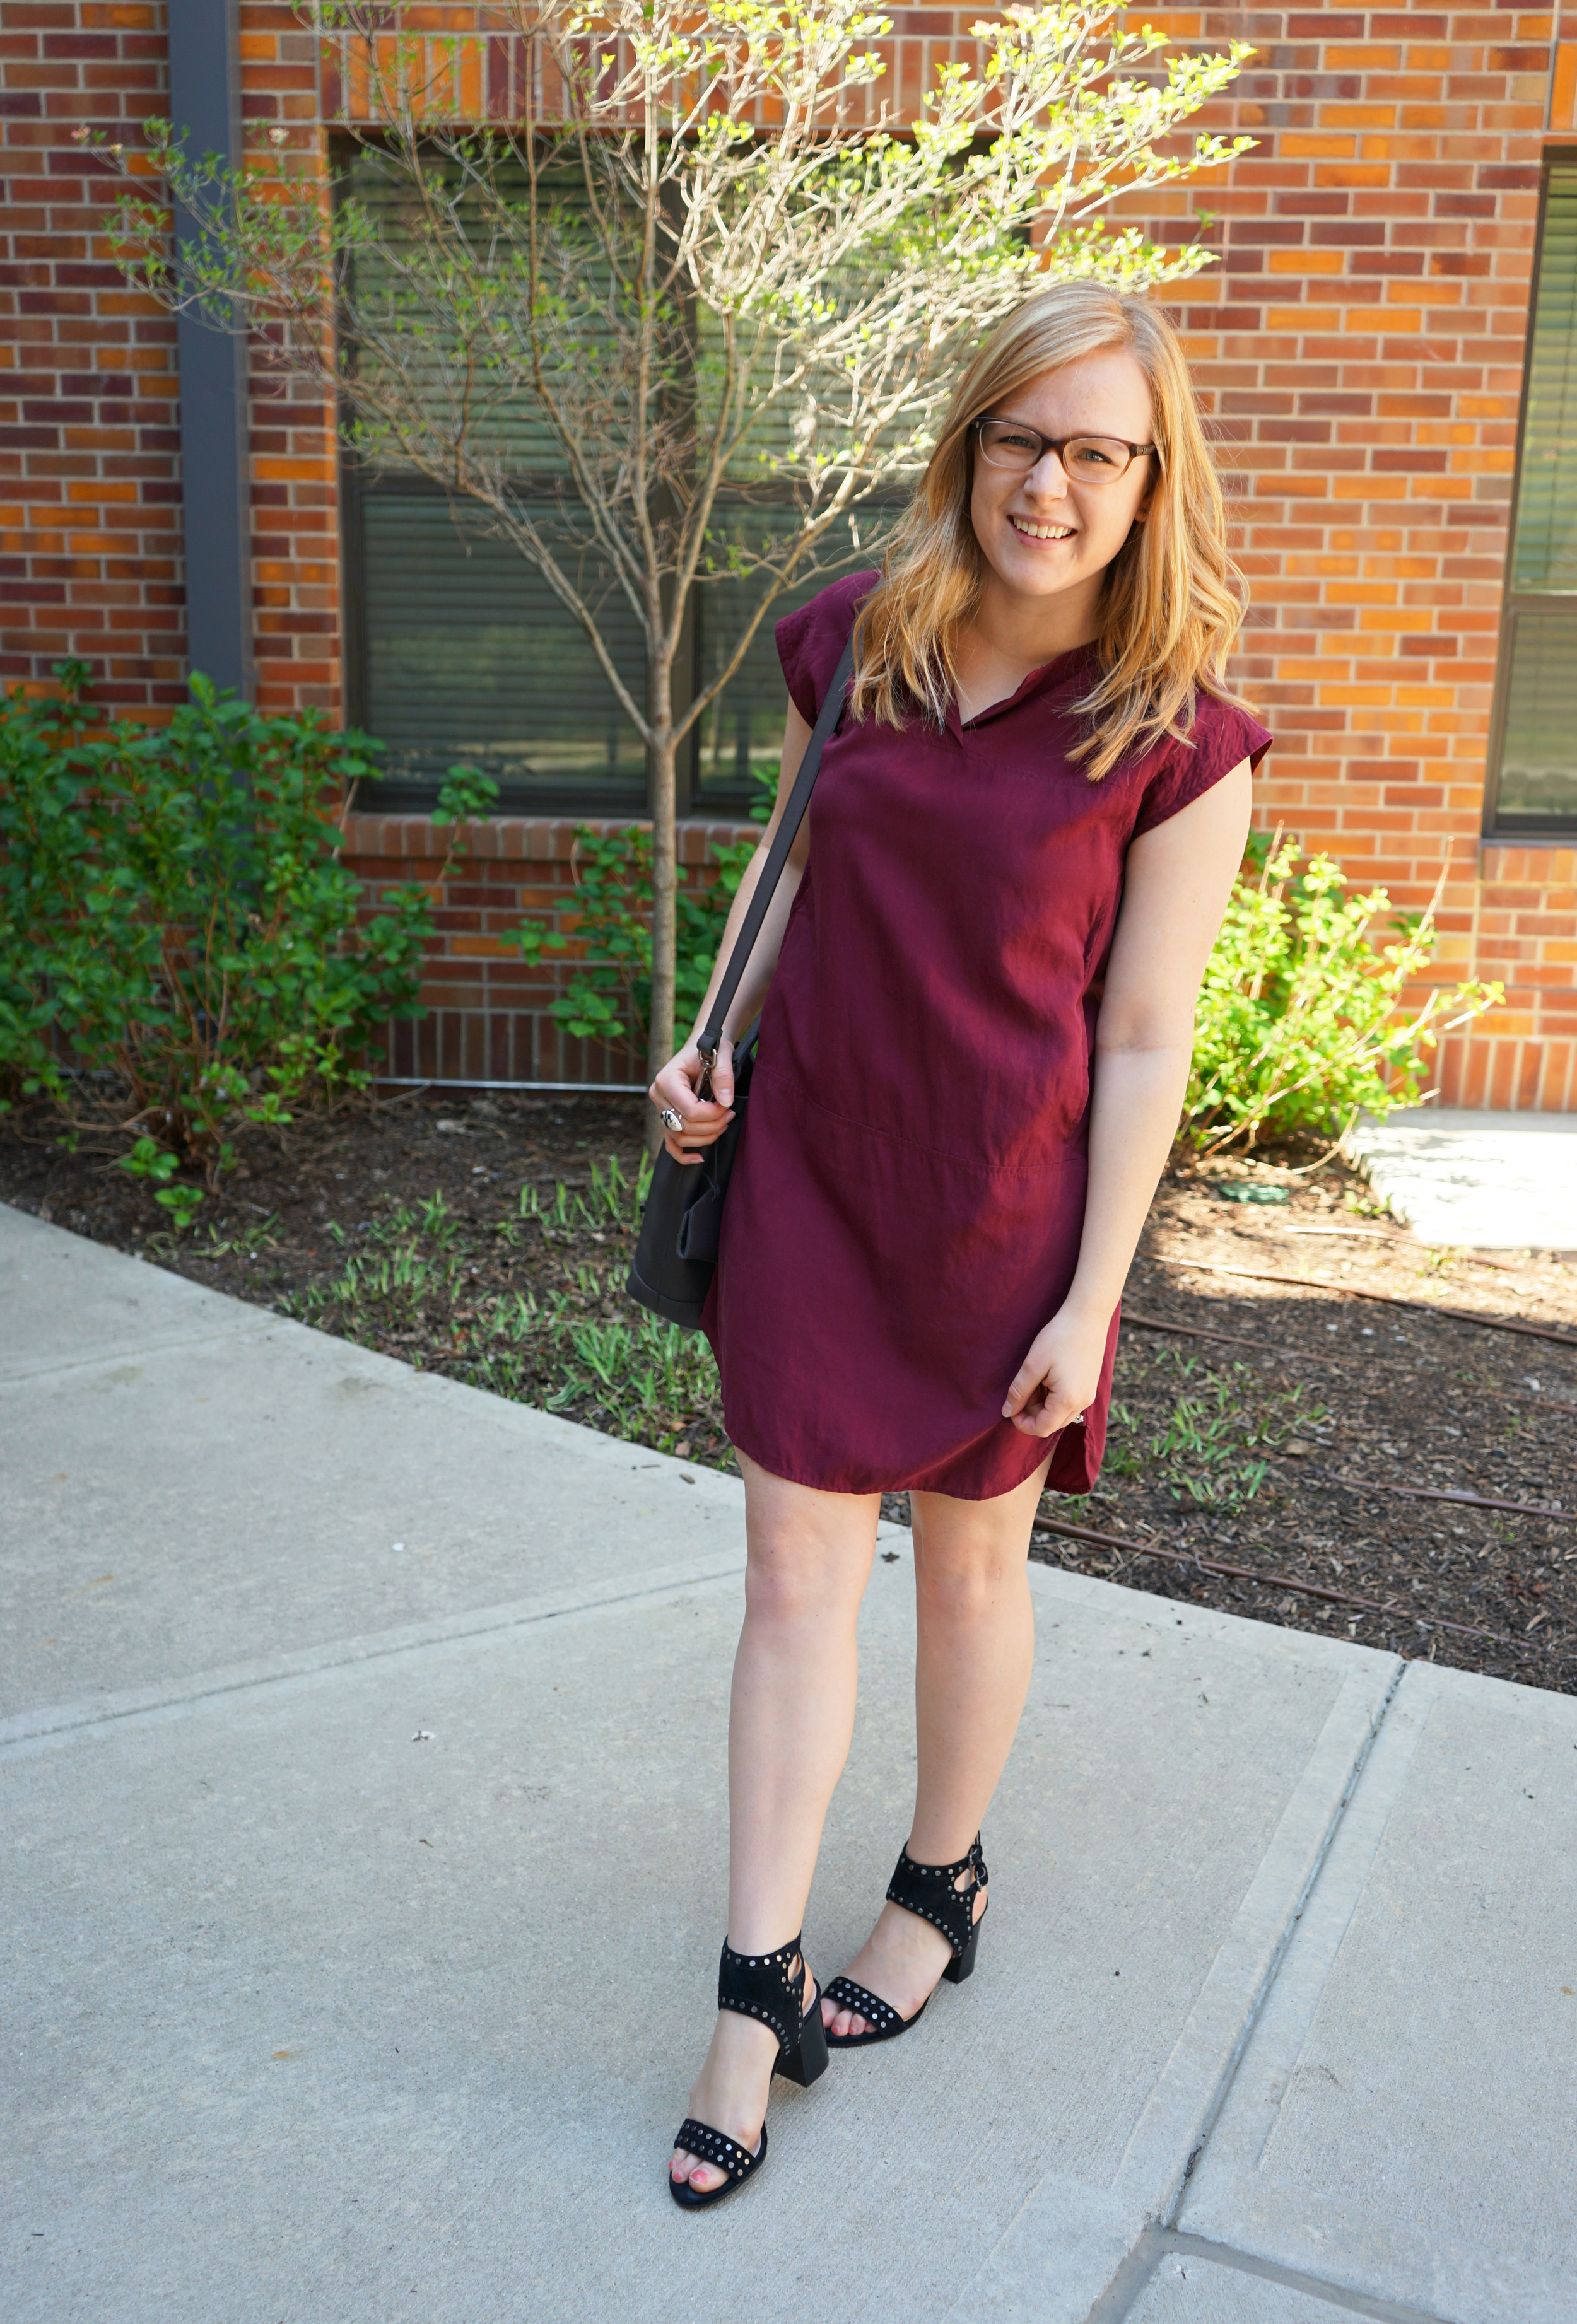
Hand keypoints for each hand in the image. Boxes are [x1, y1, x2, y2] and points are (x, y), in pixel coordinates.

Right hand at [648, 1034, 736, 1166]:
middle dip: (713, 1125)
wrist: (702, 1049)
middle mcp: (658, 1096)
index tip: (728, 1106)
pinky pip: (670, 1144)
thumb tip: (725, 1102)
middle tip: (730, 1115)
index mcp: (666, 1080)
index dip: (713, 1114)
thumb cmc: (710, 1050)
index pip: (689, 1110)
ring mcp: (660, 1109)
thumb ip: (723, 1076)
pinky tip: (699, 1158)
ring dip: (705, 1138)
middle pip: (685, 1127)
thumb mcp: (721, 1056)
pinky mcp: (666, 1119)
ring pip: (680, 1138)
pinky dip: (683, 1155)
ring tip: (723, 1125)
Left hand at [1002, 1304, 1108, 1437]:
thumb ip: (1019, 1391)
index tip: (1010, 1407)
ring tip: (1035, 1379)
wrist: (1088, 1316)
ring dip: (1042, 1404)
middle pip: (1051, 1423)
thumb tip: (1007, 1412)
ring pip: (1059, 1414)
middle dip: (1031, 1412)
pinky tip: (1046, 1376)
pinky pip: (1068, 1402)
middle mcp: (1082, 1403)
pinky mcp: (1089, 1387)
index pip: (1042, 1428)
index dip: (1022, 1423)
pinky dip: (1053, 1397)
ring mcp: (1088, 1395)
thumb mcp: (1033, 1364)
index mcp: (1068, 1400)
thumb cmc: (1059, 1337)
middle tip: (1022, 1389)